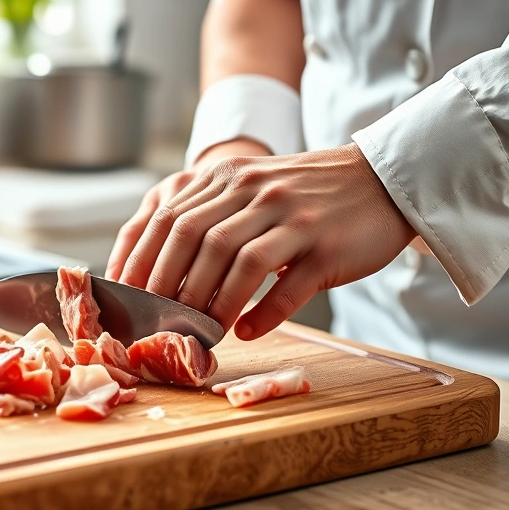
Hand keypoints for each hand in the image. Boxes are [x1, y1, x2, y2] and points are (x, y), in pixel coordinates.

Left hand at [107, 143, 415, 339]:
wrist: (382, 180)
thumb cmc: (307, 196)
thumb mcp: (253, 188)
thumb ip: (210, 214)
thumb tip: (160, 266)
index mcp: (230, 177)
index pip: (170, 217)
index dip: (142, 257)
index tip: (126, 293)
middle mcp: (257, 192)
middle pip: (196, 239)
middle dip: (169, 285)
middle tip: (158, 320)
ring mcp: (294, 219)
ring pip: (239, 263)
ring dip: (213, 303)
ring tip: (201, 331)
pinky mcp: (327, 247)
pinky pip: (288, 286)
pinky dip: (262, 314)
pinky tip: (246, 332)